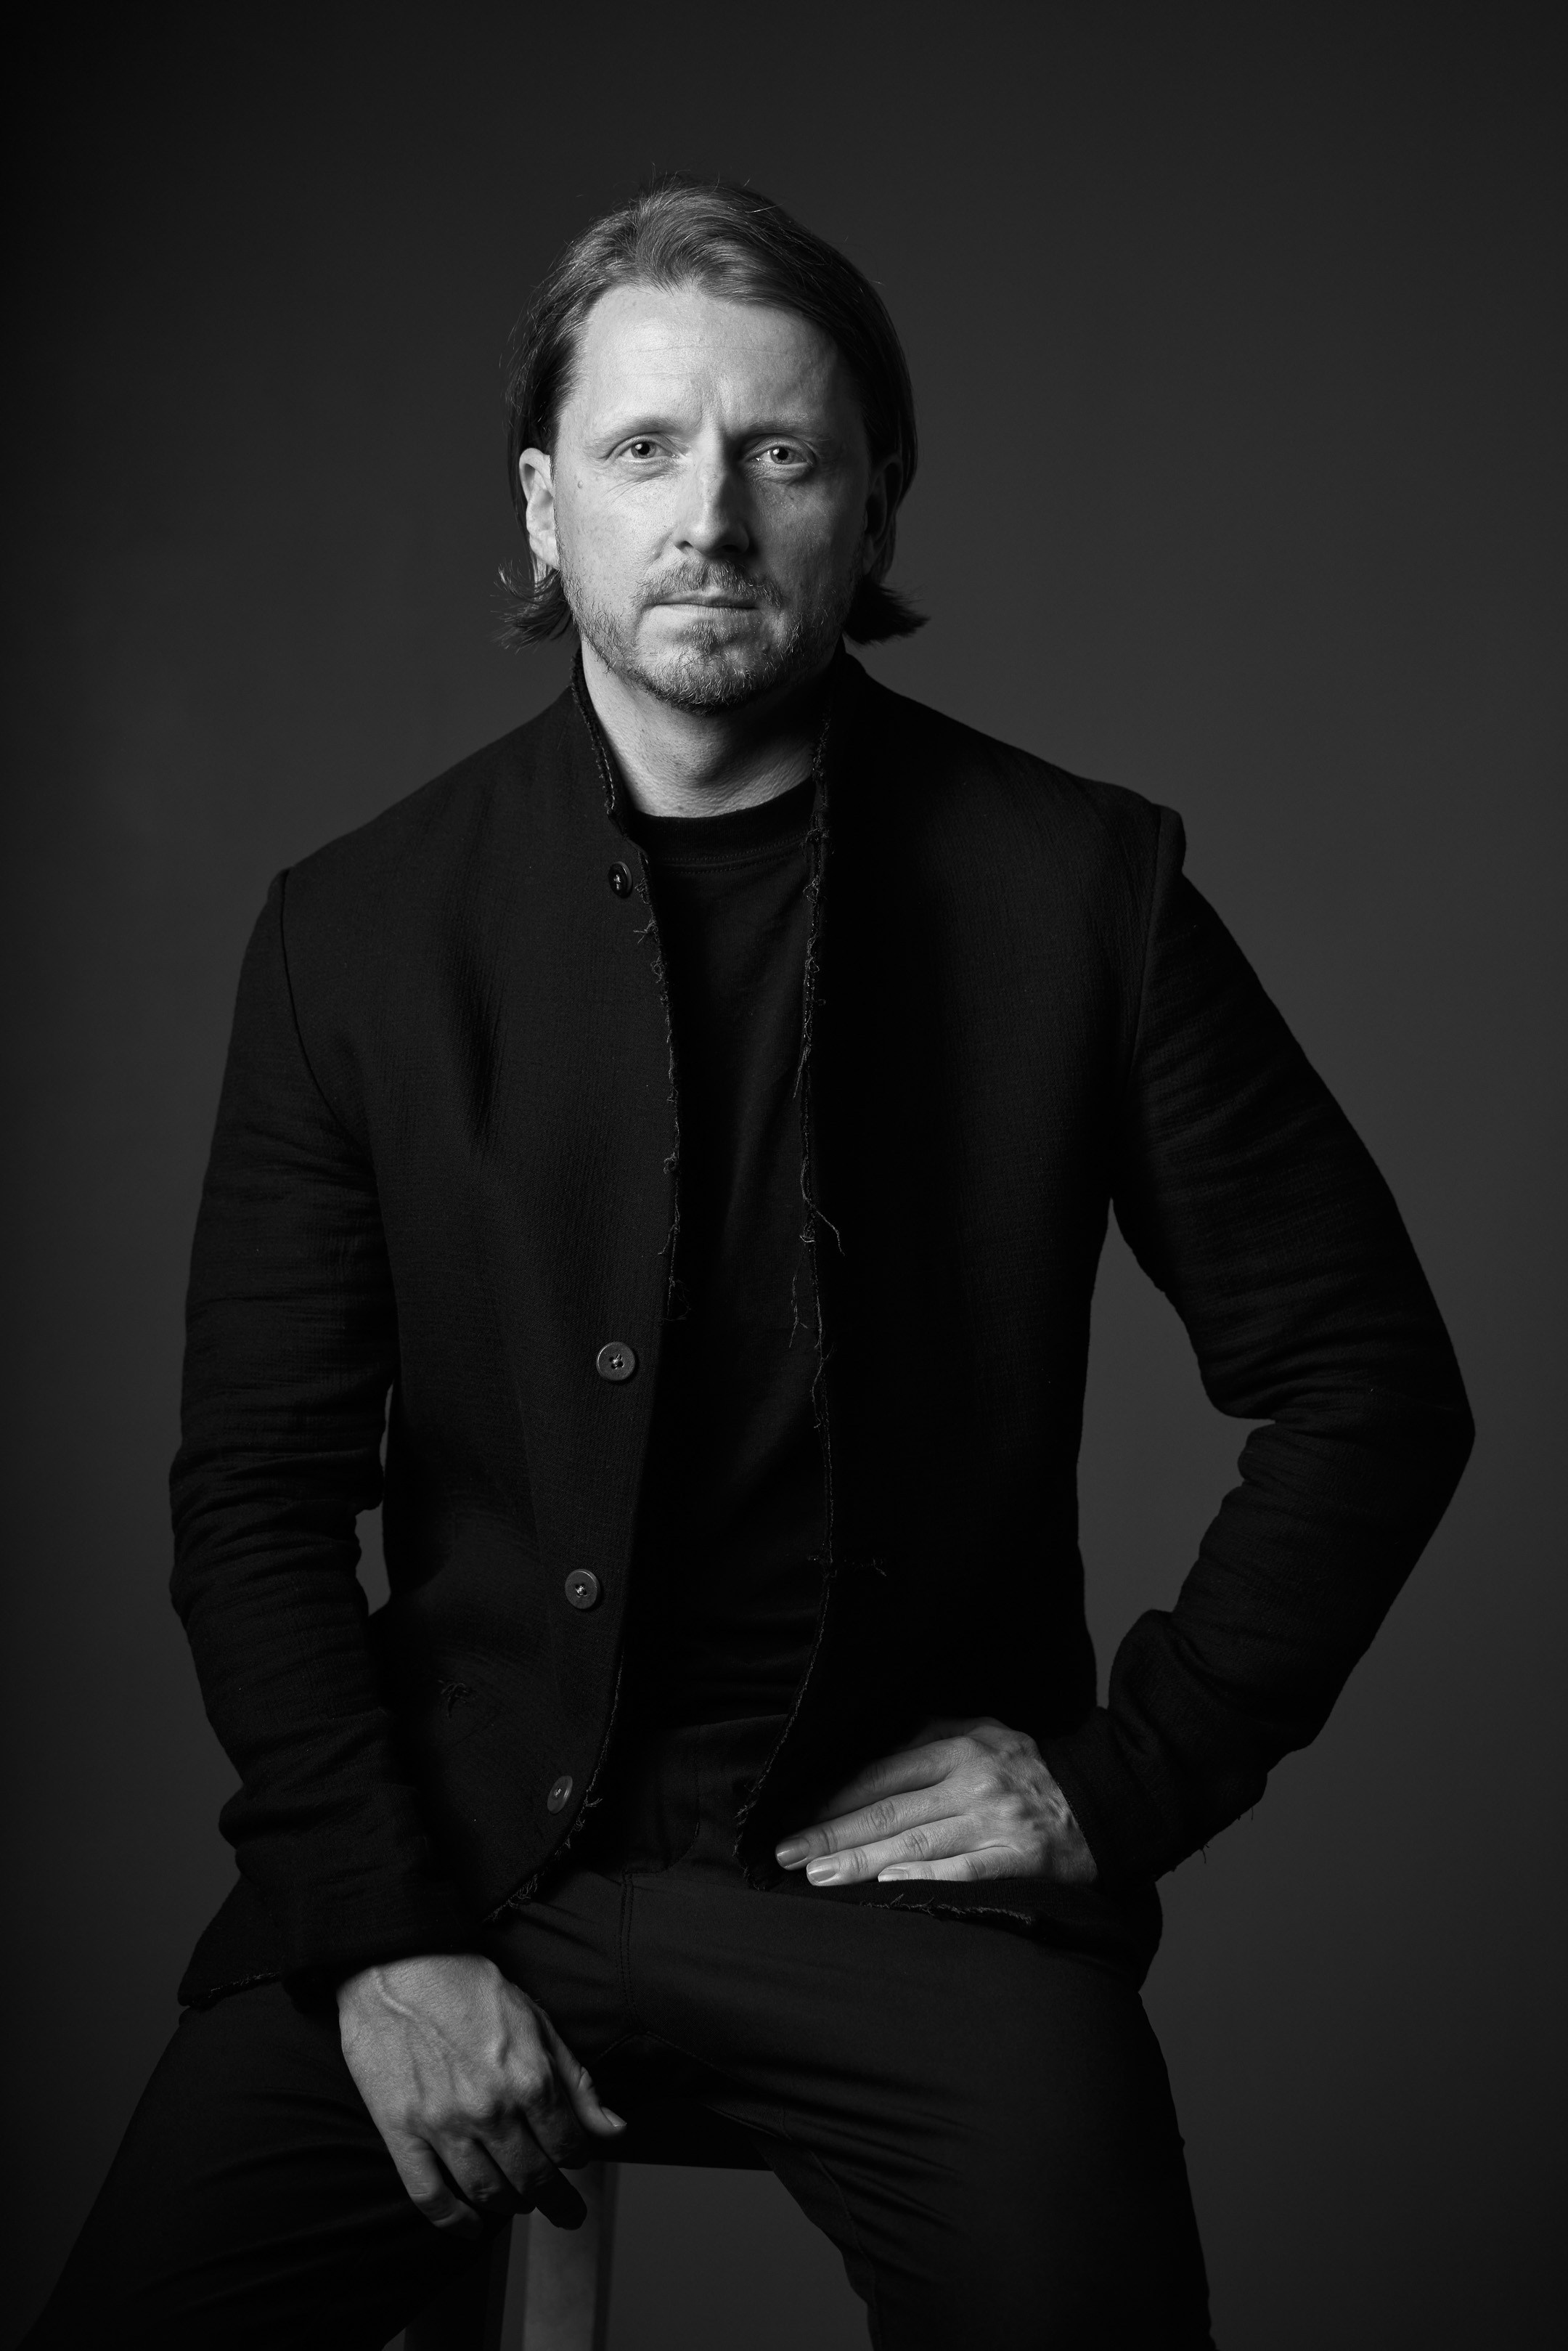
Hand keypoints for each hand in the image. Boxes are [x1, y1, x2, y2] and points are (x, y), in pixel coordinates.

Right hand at [338, 1952, 625, 2235]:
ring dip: (511, 2206)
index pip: (568, 2146)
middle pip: (534, 2178)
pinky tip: (470, 2229)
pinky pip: (428, 2197)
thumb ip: (577, 2081)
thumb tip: (615, 2129)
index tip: (576, 2162)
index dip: (578, 2159)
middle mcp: (491, 2109)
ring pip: (487, 2192)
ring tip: (520, 2205)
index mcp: (530, 2078)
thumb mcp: (537, 2021)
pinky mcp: (401, 2131)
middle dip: (556, 2200)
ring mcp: (443, 2125)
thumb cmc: (469, 1986)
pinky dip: (453, 2223)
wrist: (396, 1962)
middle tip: (566, 2214)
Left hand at [774, 1717, 1096, 1887]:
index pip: (882, 1774)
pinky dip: (926, 1880)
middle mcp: (971, 1781)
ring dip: (862, 1862)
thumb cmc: (1030, 1769)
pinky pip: (965, 1871)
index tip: (795, 1815)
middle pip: (888, 1810)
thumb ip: (929, 1741)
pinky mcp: (1019, 1859)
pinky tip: (889, 1889)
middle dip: (832, 1833)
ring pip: (916, 1844)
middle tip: (787, 1853)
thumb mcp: (982, 1734)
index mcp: (958, 1746)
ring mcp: (995, 1821)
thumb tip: (867, 1762)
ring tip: (819, 1876)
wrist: (1106, 1797)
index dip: (835, 1797)